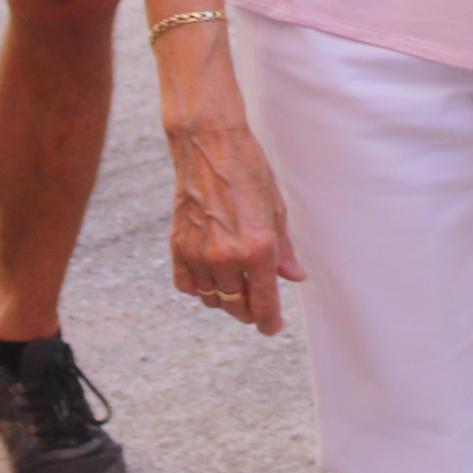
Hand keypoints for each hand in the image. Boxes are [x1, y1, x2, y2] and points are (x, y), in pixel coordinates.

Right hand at [165, 99, 301, 333]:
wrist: (209, 146)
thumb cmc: (249, 172)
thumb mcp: (277, 209)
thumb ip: (284, 250)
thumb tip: (294, 278)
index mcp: (258, 249)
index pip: (263, 305)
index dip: (269, 322)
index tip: (272, 327)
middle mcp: (226, 257)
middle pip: (237, 307)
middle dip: (249, 310)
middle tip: (257, 301)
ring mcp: (199, 254)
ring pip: (211, 299)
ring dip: (225, 298)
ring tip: (236, 282)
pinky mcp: (178, 246)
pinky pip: (188, 285)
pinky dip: (200, 287)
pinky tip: (211, 274)